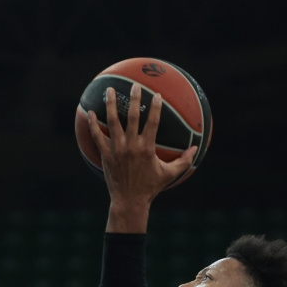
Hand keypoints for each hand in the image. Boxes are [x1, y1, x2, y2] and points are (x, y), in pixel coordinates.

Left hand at [86, 83, 196, 230]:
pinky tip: (90, 113)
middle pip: (133, 117)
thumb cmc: (150, 187)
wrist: (129, 201)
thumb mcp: (169, 174)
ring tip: (109, 90)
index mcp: (147, 148)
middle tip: (134, 85)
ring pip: (113, 122)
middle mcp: (131, 145)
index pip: (152, 122)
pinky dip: (93, 124)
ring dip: (111, 104)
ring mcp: (117, 149)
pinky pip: (97, 136)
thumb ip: (184, 161)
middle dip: (134, 98)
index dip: (155, 107)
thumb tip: (196, 149)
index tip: (156, 94)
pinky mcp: (105, 155)